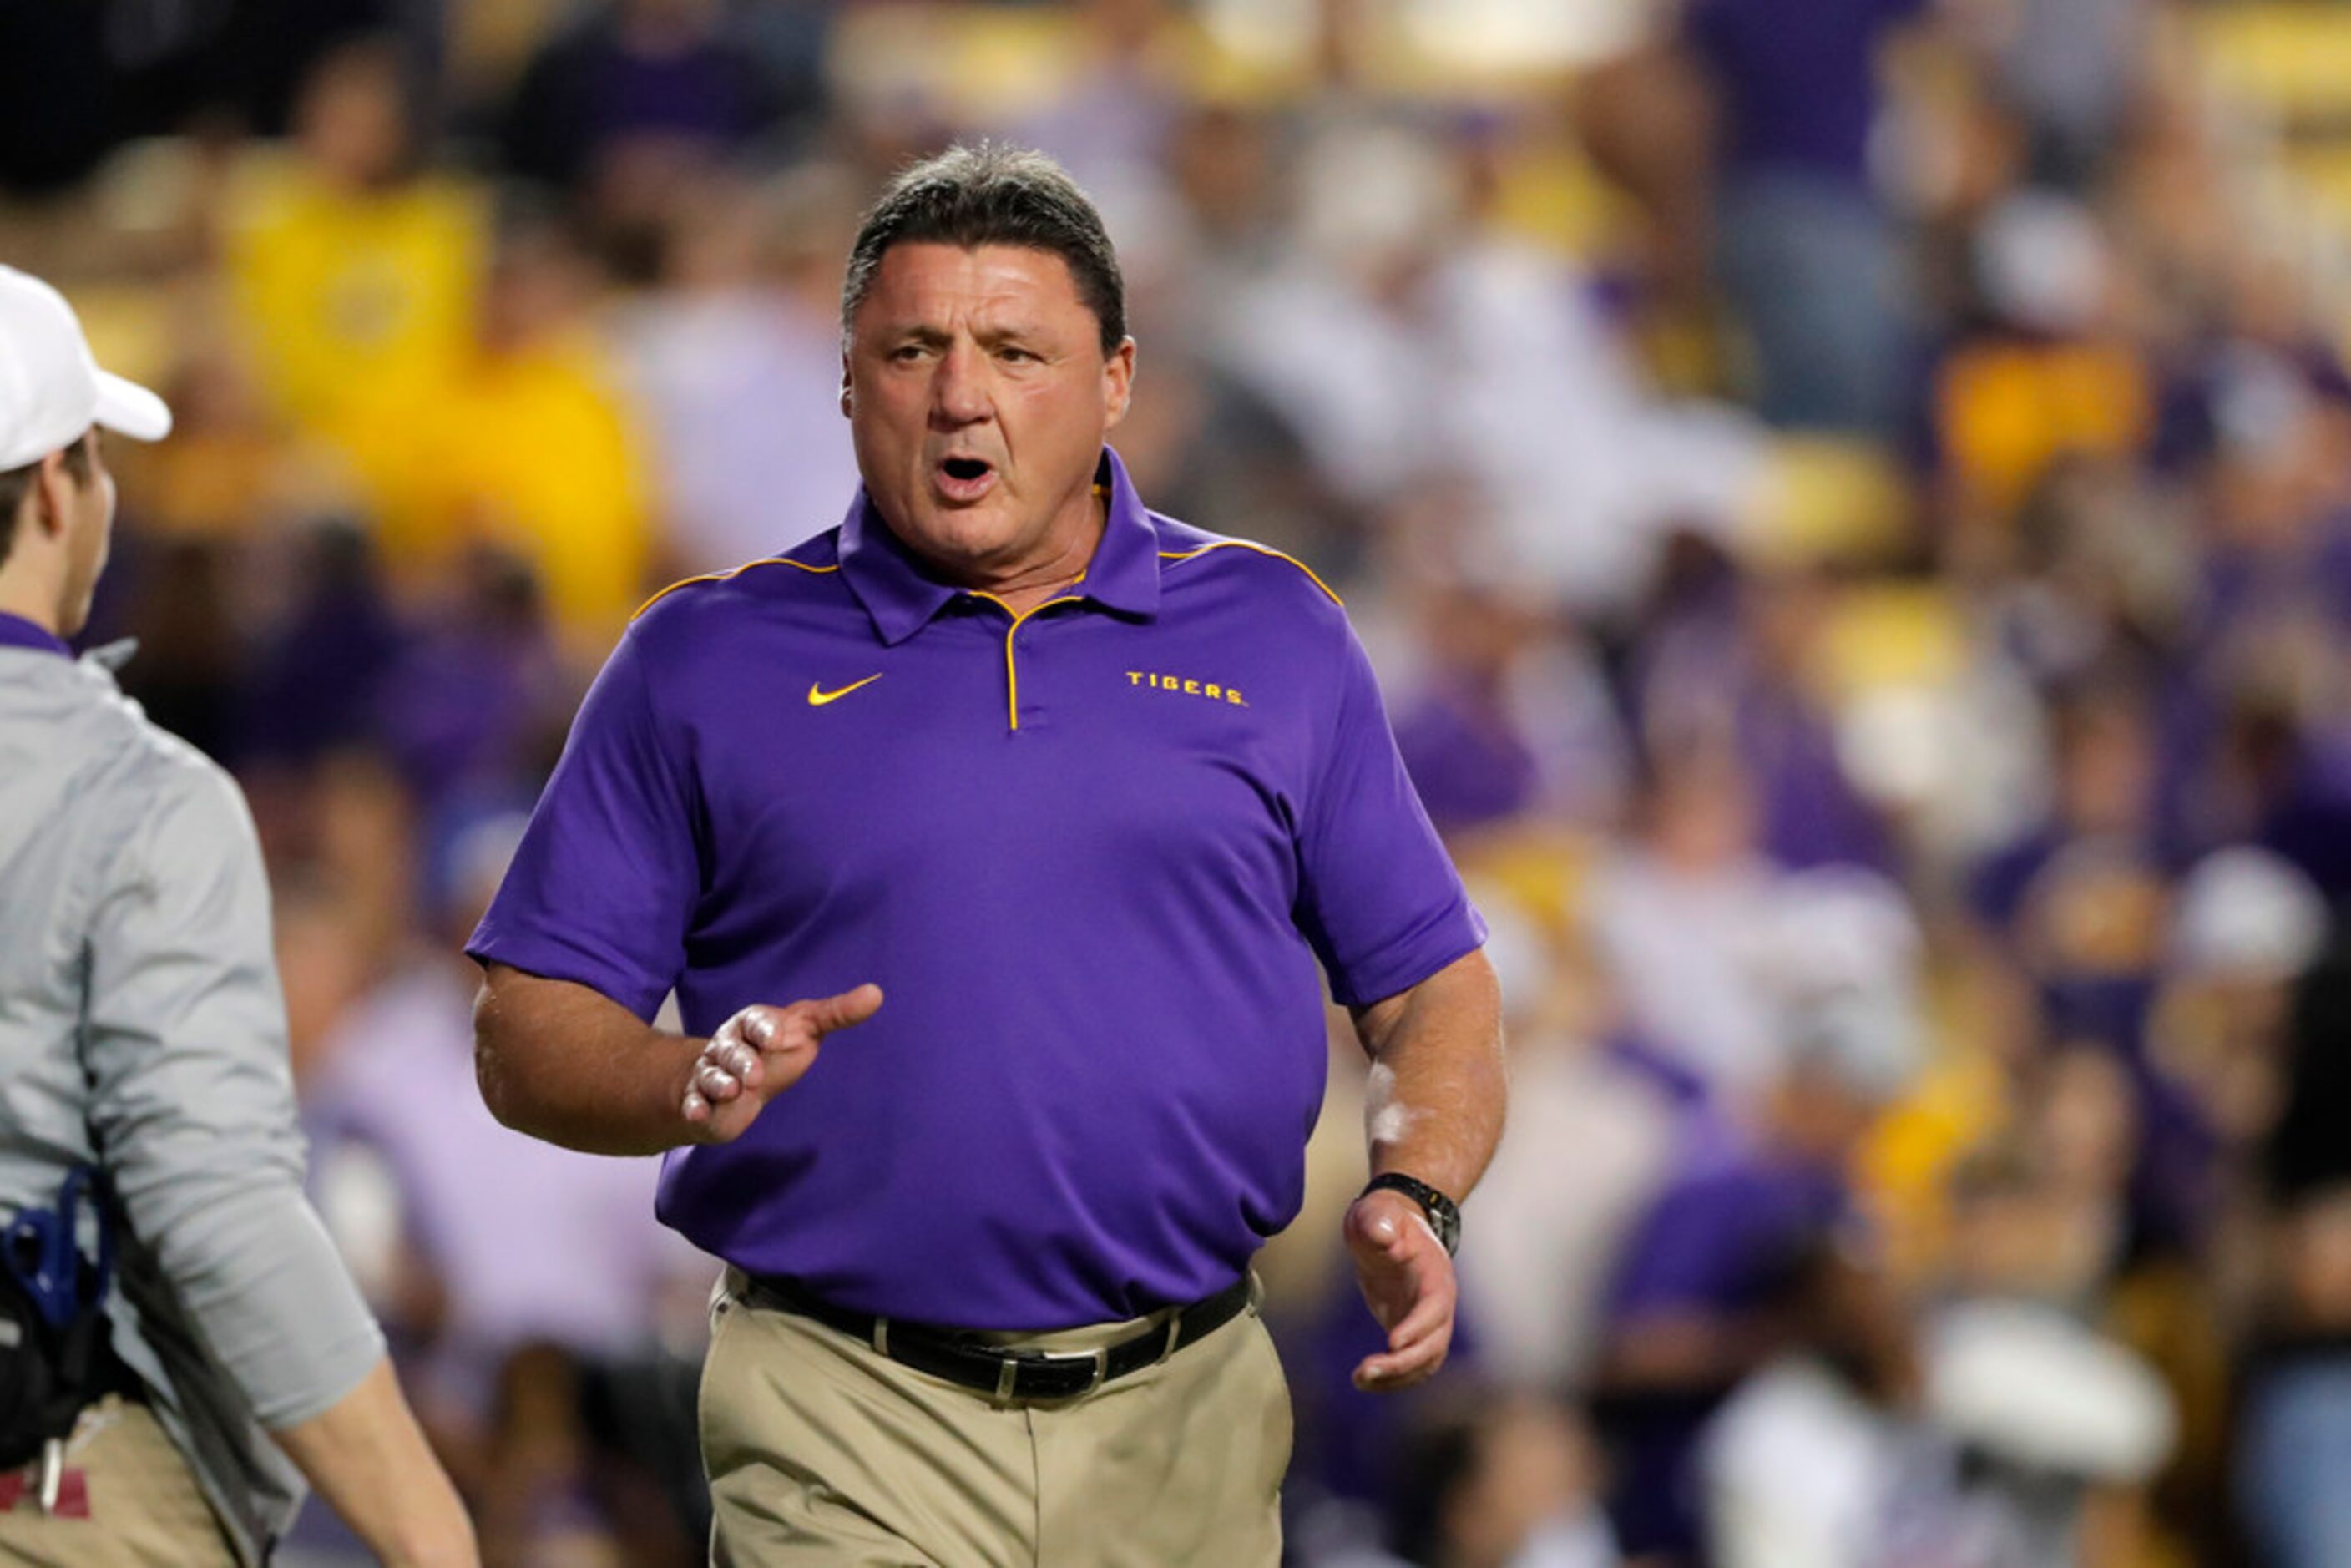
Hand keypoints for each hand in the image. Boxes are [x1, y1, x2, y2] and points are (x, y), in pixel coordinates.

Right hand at [680, 984, 883, 1143]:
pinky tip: (699, 1114)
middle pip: (729, 1049)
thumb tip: (876, 994)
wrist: (738, 1081)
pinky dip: (694, 1107)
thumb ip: (838, 1013)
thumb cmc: (777, 1050)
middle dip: (741, 1061)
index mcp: (753, 1023)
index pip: (754, 1020)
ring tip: (731, 1092)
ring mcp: (713, 1072)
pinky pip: (693, 1101)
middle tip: (755, 1076)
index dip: (763, 1027)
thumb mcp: (808, 1028)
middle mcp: (728, 1045)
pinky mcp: (702, 1099)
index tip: (774, 1036)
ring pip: (710, 1074)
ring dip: (718, 1082)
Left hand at [1343, 1187, 1456, 1391]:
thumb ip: (1379, 1221)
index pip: (1435, 1306)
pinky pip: (1410, 1365)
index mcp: (1434, 1273)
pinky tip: (1364, 1381)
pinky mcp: (1411, 1332)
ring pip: (1425, 1361)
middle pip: (1434, 1343)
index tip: (1393, 1342)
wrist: (1390, 1226)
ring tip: (1360, 1379)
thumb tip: (1383, 1237)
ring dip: (1397, 1377)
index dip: (1418, 1326)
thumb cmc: (1382, 1218)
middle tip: (1365, 1370)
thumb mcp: (1375, 1212)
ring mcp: (1427, 1321)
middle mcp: (1438, 1302)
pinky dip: (1392, 1378)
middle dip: (1403, 1362)